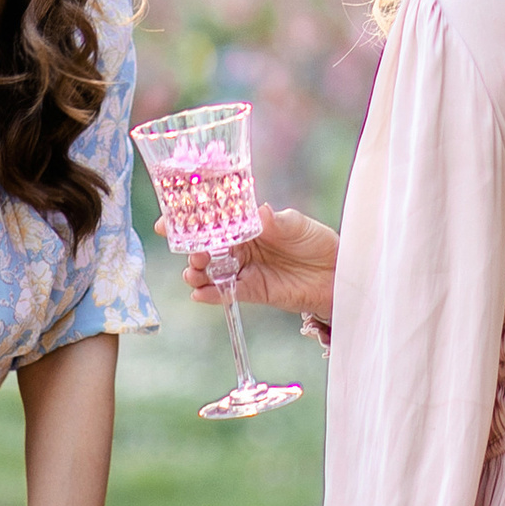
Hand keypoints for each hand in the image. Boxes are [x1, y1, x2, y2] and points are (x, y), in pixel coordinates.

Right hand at [187, 203, 338, 323]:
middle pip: (207, 246)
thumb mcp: (299, 226)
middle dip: (192, 248)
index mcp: (248, 224)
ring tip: (194, 272)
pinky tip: (200, 293)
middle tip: (193, 252)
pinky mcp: (252, 291)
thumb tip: (259, 212)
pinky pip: (226, 292)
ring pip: (212, 270)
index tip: (168, 220)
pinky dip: (211, 293)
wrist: (336, 275)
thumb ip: (278, 221)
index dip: (191, 219)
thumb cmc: (317, 242)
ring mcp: (245, 269)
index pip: (214, 219)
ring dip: (197, 271)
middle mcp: (241, 246)